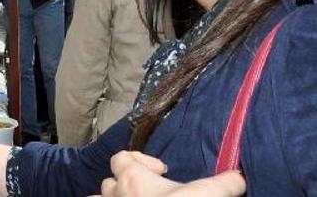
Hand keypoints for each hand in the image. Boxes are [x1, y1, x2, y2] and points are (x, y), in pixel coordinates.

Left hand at [100, 151, 245, 196]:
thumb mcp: (207, 194)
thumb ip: (225, 183)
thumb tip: (239, 177)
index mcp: (132, 177)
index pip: (121, 156)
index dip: (139, 159)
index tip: (161, 170)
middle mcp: (115, 193)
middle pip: (110, 181)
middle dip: (126, 184)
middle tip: (150, 193)